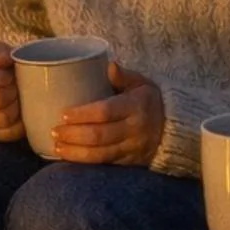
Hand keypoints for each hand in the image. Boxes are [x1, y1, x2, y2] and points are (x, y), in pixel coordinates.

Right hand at [0, 43, 22, 141]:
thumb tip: (3, 60)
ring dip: (18, 107)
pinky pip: (9, 133)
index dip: (6, 77)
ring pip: (5, 118)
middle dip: (13, 91)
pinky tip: (21, 112)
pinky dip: (21, 123)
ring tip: (18, 97)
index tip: (10, 74)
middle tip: (17, 86)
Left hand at [50, 62, 164, 165]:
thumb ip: (124, 76)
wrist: (174, 129)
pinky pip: (105, 164)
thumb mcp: (142, 84)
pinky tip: (70, 157)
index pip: (105, 111)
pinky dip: (86, 162)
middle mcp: (134, 129)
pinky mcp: (129, 162)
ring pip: (101, 154)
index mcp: (136, 106)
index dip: (82, 115)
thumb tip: (109, 65)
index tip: (63, 114)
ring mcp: (132, 148)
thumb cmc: (150, 101)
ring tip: (57, 147)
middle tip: (54, 131)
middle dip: (73, 135)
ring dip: (76, 152)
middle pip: (99, 135)